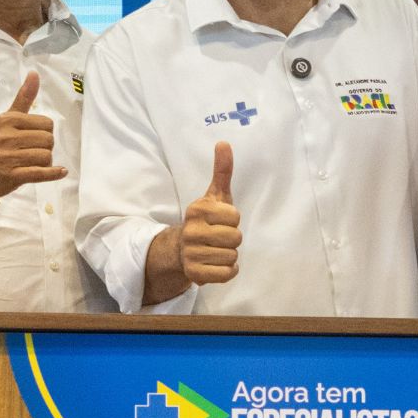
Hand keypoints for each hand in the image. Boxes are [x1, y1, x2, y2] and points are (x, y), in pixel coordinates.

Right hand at [0, 72, 67, 200]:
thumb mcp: (5, 119)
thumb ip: (23, 98)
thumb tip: (35, 73)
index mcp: (7, 119)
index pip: (47, 124)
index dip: (45, 133)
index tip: (33, 139)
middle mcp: (6, 136)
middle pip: (49, 140)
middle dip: (46, 148)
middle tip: (32, 152)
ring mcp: (8, 157)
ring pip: (46, 156)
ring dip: (45, 162)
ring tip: (32, 163)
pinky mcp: (11, 176)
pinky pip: (41, 173)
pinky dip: (53, 173)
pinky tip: (60, 172)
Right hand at [180, 142, 241, 285]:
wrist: (181, 249)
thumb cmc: (206, 220)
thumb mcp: (215, 195)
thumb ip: (222, 171)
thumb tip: (224, 143)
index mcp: (198, 210)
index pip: (235, 217)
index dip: (233, 220)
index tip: (220, 220)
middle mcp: (191, 231)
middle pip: (236, 238)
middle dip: (232, 239)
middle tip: (218, 237)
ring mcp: (191, 254)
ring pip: (232, 256)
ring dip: (229, 255)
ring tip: (215, 250)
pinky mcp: (195, 274)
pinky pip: (228, 274)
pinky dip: (228, 271)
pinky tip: (217, 264)